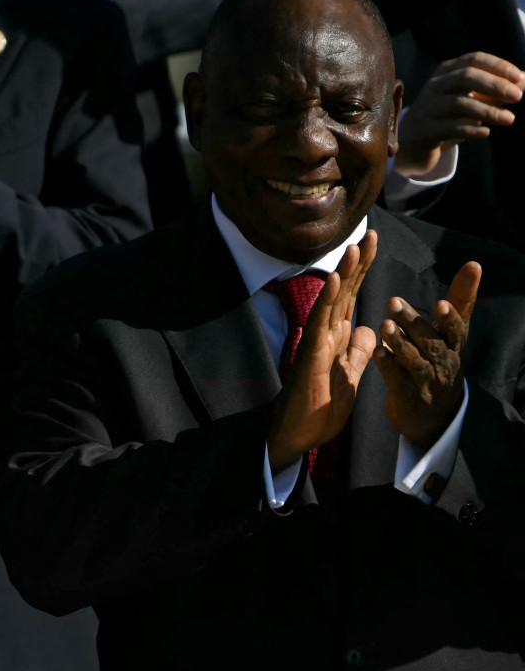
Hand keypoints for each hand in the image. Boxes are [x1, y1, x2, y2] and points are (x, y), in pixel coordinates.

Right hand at [268, 231, 378, 468]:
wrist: (298, 435)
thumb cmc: (319, 410)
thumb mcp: (350, 378)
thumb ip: (357, 353)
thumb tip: (368, 330)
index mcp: (336, 339)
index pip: (353, 298)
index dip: (363, 272)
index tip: (372, 245)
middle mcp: (325, 335)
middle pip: (344, 292)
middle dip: (358, 264)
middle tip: (371, 235)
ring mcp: (316, 343)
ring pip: (332, 301)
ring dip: (344, 274)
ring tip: (355, 248)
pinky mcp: (310, 355)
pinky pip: (320, 323)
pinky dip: (328, 301)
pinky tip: (335, 280)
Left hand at [375, 261, 477, 448]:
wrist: (435, 416)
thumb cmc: (442, 362)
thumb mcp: (453, 333)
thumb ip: (460, 300)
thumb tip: (474, 264)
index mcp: (454, 346)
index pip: (456, 330)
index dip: (450, 319)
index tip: (440, 303)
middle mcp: (444, 364)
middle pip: (431, 343)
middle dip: (413, 323)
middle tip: (392, 301)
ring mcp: (427, 383)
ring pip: (414, 362)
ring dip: (399, 343)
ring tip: (383, 325)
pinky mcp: (409, 398)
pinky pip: (398, 382)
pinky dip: (388, 367)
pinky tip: (376, 353)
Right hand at [394, 53, 523, 176]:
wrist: (415, 141)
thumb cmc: (451, 115)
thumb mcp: (475, 98)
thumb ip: (498, 90)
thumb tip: (524, 81)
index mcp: (447, 71)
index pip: (474, 60)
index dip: (498, 66)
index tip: (519, 77)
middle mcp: (435, 85)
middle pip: (465, 77)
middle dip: (495, 85)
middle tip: (518, 97)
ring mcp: (427, 107)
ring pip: (458, 103)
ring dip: (488, 111)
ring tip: (509, 119)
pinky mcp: (424, 129)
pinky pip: (449, 128)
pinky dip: (470, 130)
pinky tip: (486, 133)